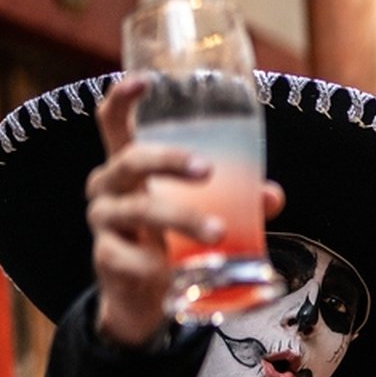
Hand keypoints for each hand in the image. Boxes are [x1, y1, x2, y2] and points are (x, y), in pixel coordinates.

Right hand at [85, 75, 283, 347]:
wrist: (146, 297)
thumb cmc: (174, 238)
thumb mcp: (206, 212)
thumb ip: (240, 200)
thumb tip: (271, 195)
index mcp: (130, 166)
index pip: (114, 123)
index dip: (124, 98)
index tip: (145, 80)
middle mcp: (110, 185)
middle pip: (131, 160)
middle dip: (170, 160)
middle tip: (208, 171)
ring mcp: (104, 220)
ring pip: (139, 210)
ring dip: (181, 219)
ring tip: (218, 233)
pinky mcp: (106, 257)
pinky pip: (129, 256)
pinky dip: (154, 262)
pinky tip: (170, 269)